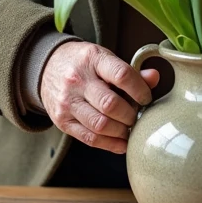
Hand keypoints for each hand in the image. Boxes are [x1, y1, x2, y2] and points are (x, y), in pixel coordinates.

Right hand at [40, 41, 159, 153]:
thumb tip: (154, 77)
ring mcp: (67, 102)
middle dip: (130, 115)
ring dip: (121, 132)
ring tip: (129, 129)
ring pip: (100, 125)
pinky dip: (110, 144)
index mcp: (92, 59)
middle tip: (137, 116)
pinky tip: (121, 142)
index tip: (146, 98)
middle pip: (111, 104)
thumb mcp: (104, 58)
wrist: (46, 67)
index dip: (140, 90)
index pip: (121, 75)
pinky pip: (89, 138)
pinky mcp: (62, 120)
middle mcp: (77, 80)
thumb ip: (130, 71)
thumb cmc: (83, 63)